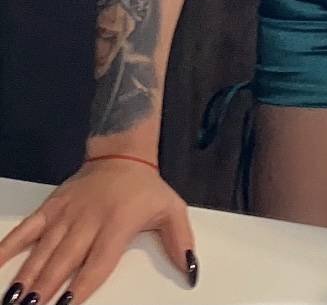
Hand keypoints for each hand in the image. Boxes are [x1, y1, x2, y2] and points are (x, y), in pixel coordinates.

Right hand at [0, 161, 197, 304]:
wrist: (122, 153)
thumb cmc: (145, 189)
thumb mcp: (171, 210)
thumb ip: (181, 242)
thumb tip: (191, 272)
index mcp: (118, 224)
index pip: (98, 261)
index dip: (81, 285)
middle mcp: (88, 220)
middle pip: (64, 260)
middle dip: (45, 289)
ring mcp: (66, 213)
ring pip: (43, 249)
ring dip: (26, 276)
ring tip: (13, 300)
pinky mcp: (51, 206)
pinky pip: (27, 228)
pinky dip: (9, 246)